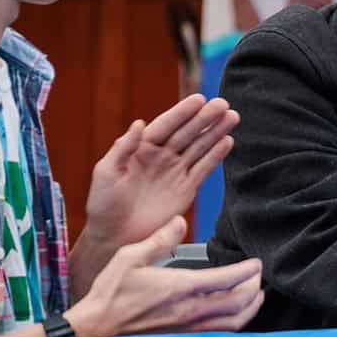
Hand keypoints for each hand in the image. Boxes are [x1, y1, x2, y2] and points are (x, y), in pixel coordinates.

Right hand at [65, 216, 263, 336]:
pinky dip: (235, 321)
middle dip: (254, 287)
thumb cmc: (110, 293)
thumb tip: (180, 220)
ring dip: (250, 308)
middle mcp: (189, 310)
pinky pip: (218, 332)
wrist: (94, 329)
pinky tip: (234, 313)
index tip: (256, 262)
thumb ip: (159, 239)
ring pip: (232, 322)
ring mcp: (187, 327)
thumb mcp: (130, 257)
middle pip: (238, 303)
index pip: (227, 280)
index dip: (247, 271)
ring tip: (256, 294)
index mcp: (180, 288)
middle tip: (259, 274)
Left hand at [84, 94, 239, 248]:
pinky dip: (216, 155)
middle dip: (205, 118)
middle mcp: (162, 156)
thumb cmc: (103, 205)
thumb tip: (139, 123)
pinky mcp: (186, 188)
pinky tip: (228, 142)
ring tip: (232, 117)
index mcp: (142, 148)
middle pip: (187, 132)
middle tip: (222, 104)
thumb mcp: (106, 172)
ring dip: (216, 132)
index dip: (182, 112)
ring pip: (200, 147)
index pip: (166, 125)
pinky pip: (204, 168)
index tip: (199, 99)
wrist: (115, 237)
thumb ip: (123, 148)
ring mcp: (175, 171)